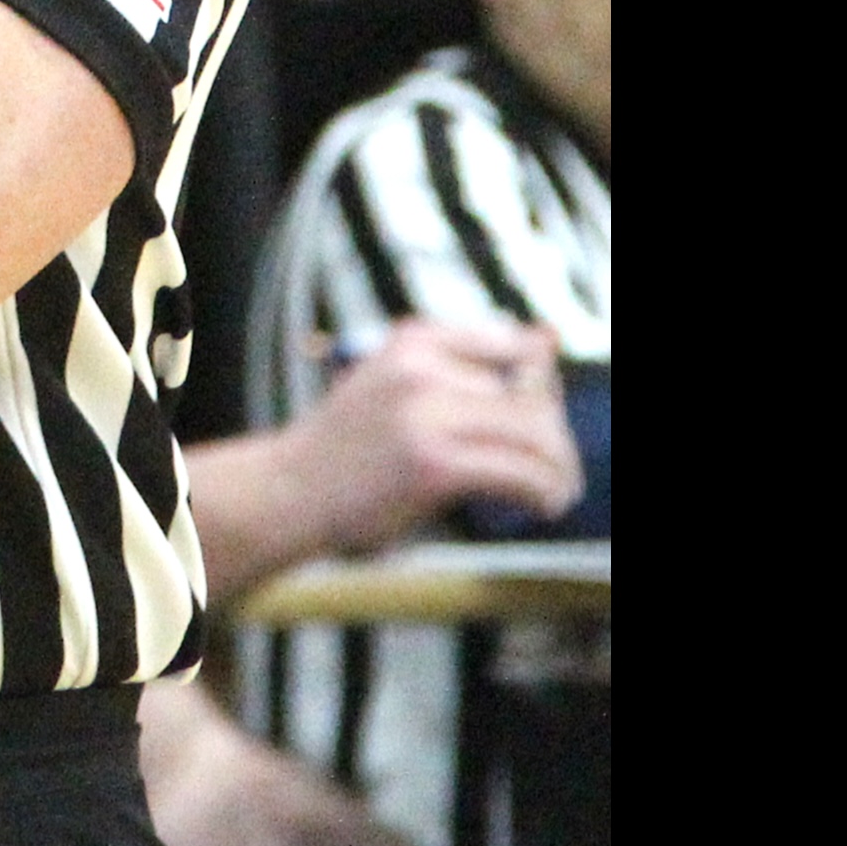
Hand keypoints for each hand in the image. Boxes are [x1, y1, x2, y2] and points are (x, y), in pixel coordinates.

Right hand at [281, 319, 582, 549]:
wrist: (285, 492)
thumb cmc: (346, 449)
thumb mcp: (395, 385)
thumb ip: (462, 369)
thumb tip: (546, 339)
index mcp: (414, 340)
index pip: (517, 347)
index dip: (544, 388)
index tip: (546, 420)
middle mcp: (421, 367)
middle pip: (531, 396)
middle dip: (555, 438)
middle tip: (560, 471)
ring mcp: (426, 415)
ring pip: (533, 434)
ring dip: (558, 468)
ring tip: (559, 492)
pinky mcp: (433, 465)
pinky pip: (519, 473)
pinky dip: (545, 492)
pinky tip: (543, 506)